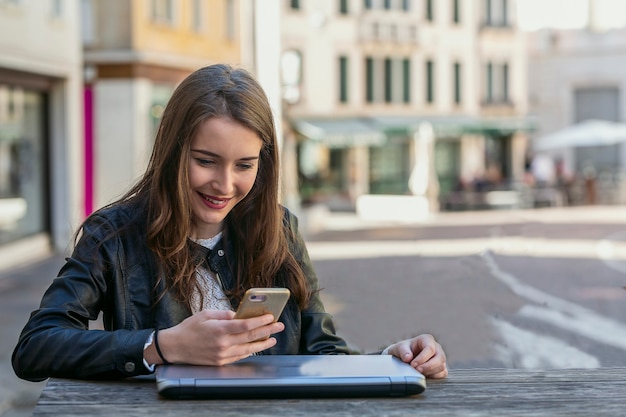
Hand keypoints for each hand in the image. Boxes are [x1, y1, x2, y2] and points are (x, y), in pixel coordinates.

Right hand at [155, 310, 284, 365]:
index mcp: (219, 329)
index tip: (270, 316)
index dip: (260, 321)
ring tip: (273, 339)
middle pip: (250, 337)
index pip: (245, 325)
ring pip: (248, 349)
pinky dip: (250, 351)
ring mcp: (222, 355)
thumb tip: (240, 315)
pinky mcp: (221, 362)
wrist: (174, 347)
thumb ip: (225, 314)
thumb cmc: (189, 328)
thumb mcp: (206, 314)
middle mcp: (222, 344)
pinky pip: (240, 356)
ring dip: (263, 343)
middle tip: (279, 326)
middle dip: (267, 331)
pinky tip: (257, 346)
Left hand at [386, 334, 447, 378]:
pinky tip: (424, 375)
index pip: (430, 348)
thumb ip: (403, 351)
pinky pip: (442, 373)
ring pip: (442, 366)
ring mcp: (440, 357)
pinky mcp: (441, 367)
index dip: (422, 358)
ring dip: (430, 372)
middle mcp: (436, 347)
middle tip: (417, 370)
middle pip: (440, 357)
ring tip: (418, 373)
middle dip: (428, 366)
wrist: (405, 357)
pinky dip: (434, 376)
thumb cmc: (404, 350)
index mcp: (427, 339)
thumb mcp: (400, 347)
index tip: (413, 365)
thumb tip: (407, 358)